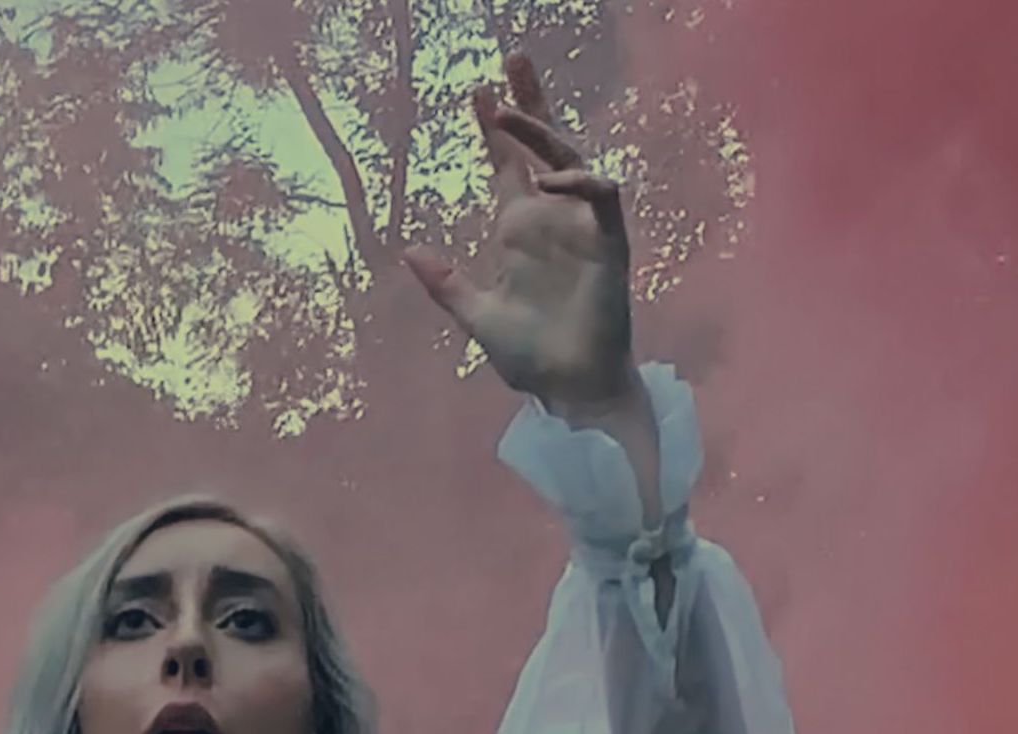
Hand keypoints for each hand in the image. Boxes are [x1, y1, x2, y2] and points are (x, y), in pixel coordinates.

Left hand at [402, 53, 633, 410]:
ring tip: (508, 111)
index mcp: (521, 231)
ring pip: (569, 158)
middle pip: (543, 144)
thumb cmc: (530, 357)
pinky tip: (549, 180)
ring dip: (542, 130)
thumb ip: (444, 284)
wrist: (568, 389)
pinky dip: (579, 181)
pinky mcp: (609, 244)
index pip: (508, 166)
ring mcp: (582, 228)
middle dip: (529, 102)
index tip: (478, 91)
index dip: (495, 131)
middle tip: (511, 58)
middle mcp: (552, 221)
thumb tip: (408, 249)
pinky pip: (602, 195)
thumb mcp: (475, 316)